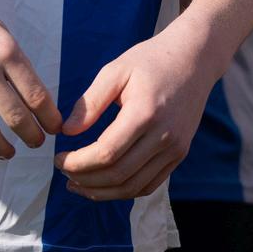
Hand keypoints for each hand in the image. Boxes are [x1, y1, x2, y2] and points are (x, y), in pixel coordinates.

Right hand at [0, 0, 60, 159]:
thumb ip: (12, 59)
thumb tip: (30, 94)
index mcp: (5, 50)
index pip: (36, 95)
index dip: (49, 117)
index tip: (54, 128)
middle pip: (16, 117)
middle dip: (32, 136)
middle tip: (37, 144)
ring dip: (1, 149)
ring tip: (8, 153)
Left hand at [55, 22, 208, 200]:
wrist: (194, 60)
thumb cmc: (150, 60)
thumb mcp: (116, 70)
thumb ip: (90, 102)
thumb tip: (66, 131)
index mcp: (145, 113)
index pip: (106, 153)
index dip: (78, 162)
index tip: (58, 158)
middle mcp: (164, 136)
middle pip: (119, 174)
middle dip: (85, 179)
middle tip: (63, 172)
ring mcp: (175, 149)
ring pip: (134, 186)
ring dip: (102, 192)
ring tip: (78, 185)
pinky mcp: (179, 155)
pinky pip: (150, 185)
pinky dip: (124, 190)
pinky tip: (104, 185)